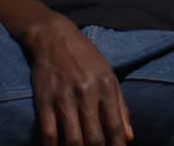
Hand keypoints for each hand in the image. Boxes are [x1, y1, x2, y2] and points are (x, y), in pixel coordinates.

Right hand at [26, 16, 133, 145]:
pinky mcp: (44, 101)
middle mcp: (86, 93)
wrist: (55, 38)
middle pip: (94, 137)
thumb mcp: (109, 76)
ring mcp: (63, 98)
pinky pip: (48, 133)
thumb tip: (130, 137)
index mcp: (105, 87)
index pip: (115, 126)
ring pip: (72, 139)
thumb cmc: (87, 58)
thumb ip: (121, 107)